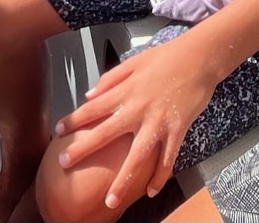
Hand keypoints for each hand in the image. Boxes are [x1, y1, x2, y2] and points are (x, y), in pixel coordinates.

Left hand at [56, 34, 223, 209]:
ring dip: (122, 181)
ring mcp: (158, 122)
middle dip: (83, 150)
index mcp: (126, 91)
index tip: (58, 131)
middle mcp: (138, 109)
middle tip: (64, 164)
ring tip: (109, 200)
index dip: (74, 120)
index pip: (93, 108)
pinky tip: (150, 191)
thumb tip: (89, 95)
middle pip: (105, 134)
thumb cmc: (167, 57)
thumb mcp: (134, 61)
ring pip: (137, 158)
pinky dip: (159, 178)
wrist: (199, 58)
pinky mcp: (177, 130)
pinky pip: (166, 160)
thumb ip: (110, 79)